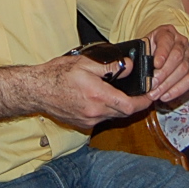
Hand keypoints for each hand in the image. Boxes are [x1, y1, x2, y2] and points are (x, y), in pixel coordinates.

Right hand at [23, 54, 152, 130]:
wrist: (36, 91)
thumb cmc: (57, 75)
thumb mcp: (85, 63)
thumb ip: (110, 66)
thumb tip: (127, 66)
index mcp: (99, 96)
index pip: (130, 106)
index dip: (144, 102)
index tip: (152, 96)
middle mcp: (95, 113)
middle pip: (124, 113)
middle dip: (134, 104)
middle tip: (140, 94)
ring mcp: (88, 120)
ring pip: (112, 116)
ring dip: (118, 107)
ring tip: (117, 93)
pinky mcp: (82, 124)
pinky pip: (100, 118)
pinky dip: (105, 110)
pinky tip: (100, 99)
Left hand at [144, 24, 188, 103]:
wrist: (160, 56)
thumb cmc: (148, 52)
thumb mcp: (142, 49)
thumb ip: (139, 54)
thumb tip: (130, 64)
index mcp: (166, 33)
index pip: (166, 40)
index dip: (162, 52)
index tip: (156, 64)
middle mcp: (181, 42)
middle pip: (177, 56)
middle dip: (163, 73)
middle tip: (152, 85)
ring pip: (183, 69)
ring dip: (168, 84)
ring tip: (155, 93)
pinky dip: (178, 89)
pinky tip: (166, 96)